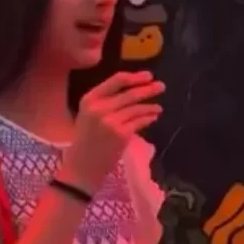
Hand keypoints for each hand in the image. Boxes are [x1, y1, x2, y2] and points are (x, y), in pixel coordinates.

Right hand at [60, 71, 164, 192]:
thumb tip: (132, 90)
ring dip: (151, 106)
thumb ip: (105, 101)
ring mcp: (111, 121)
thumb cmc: (86, 140)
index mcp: (90, 99)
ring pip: (136, 108)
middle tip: (161, 86)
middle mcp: (99, 107)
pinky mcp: (121, 135)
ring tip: (158, 107)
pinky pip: (139, 122)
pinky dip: (148, 118)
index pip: (116, 80)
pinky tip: (153, 117)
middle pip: (130, 93)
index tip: (148, 76)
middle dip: (148, 89)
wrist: (82, 166)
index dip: (135, 77)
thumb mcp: (88, 115)